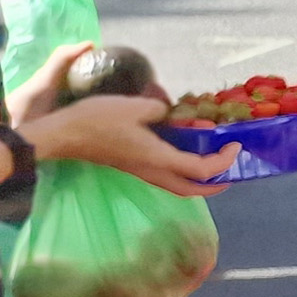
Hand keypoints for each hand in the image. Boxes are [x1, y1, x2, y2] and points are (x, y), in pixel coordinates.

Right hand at [5, 46, 239, 191]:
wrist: (62, 134)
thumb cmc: (97, 120)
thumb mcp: (135, 106)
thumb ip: (161, 110)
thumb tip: (168, 115)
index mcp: (158, 159)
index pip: (201, 170)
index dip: (223, 161)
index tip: (235, 144)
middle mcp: (153, 171)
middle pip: (192, 190)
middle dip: (217, 183)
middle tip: (232, 168)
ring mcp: (141, 171)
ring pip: (178, 185)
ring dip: (200, 178)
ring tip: (214, 160)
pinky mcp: (132, 166)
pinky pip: (166, 175)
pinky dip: (183, 169)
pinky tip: (185, 149)